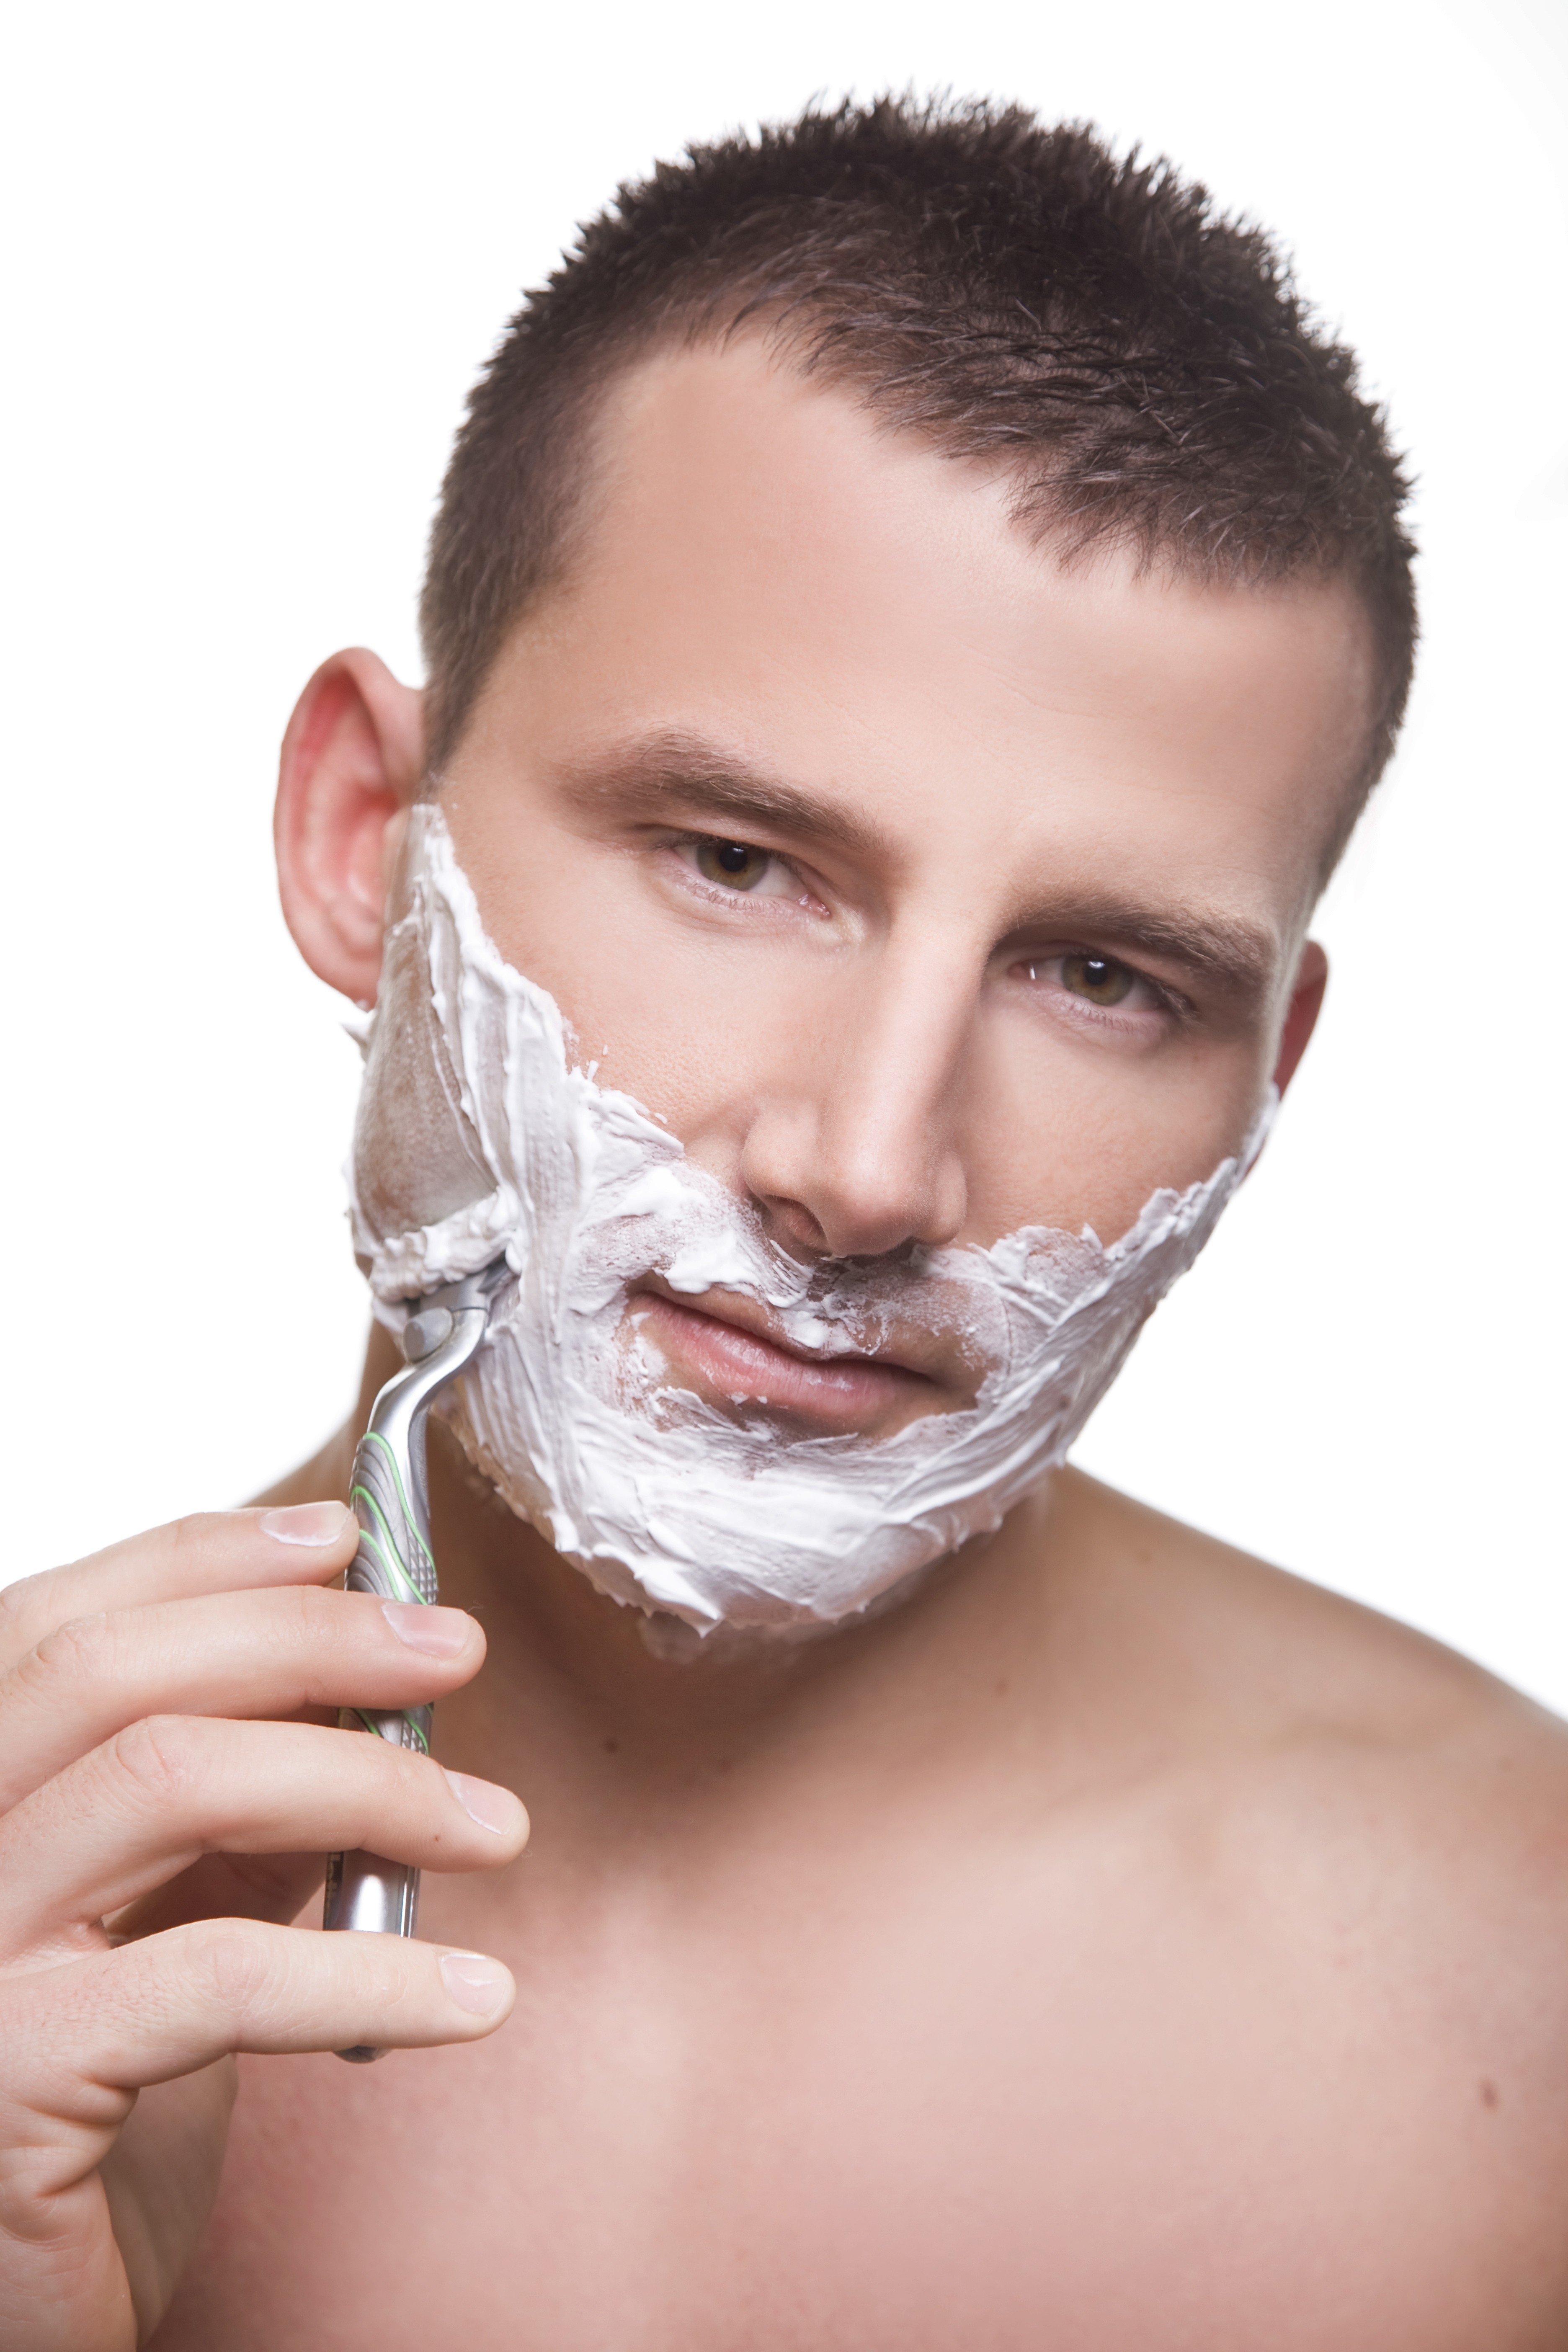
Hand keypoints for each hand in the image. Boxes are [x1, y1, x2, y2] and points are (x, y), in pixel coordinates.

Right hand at [0, 1503, 526, 2350]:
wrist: (24, 2314)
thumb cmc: (88, 2112)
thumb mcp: (160, 1923)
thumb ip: (225, 1814)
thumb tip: (355, 1690)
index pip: (57, 1626)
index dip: (198, 1560)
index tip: (342, 1540)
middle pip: (108, 1676)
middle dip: (304, 1637)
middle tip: (450, 1647)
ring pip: (167, 1782)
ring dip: (363, 1781)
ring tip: (492, 1822)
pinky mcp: (7, 2081)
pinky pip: (213, 1979)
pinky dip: (365, 1973)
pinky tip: (474, 1993)